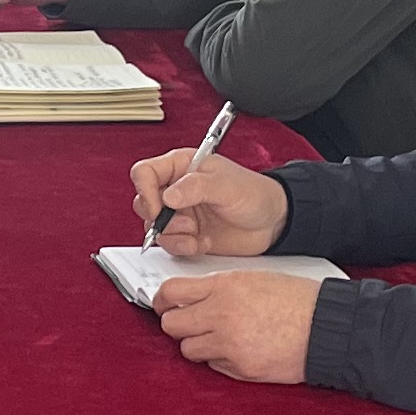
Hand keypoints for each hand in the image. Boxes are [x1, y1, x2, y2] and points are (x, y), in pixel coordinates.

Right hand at [130, 147, 288, 256]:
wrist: (272, 223)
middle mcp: (176, 190)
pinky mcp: (187, 235)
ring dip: (172, 235)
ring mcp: (181, 214)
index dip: (146, 190)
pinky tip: (202, 242)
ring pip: (153, 227)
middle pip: (143, 202)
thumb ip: (196, 187)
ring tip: (195, 233)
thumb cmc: (255, 194)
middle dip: (159, 218)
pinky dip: (183, 247)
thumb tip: (168, 196)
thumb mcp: (227, 185)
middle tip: (183, 223)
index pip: (145, 173)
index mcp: (182, 167)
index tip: (160, 207)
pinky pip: (169, 244)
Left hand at [153, 269, 320, 386]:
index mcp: (224, 287)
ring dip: (198, 344)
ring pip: (188, 350)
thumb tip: (193, 296)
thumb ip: (220, 287)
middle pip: (171, 325)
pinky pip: (213, 366)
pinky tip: (239, 349)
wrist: (327, 328)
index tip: (162, 304)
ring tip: (218, 338)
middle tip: (188, 323)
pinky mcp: (240, 369)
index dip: (161, 300)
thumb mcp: (254, 278)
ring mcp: (229, 345)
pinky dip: (220, 360)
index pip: (171, 292)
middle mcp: (221, 315)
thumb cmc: (298, 300)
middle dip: (177, 324)